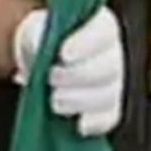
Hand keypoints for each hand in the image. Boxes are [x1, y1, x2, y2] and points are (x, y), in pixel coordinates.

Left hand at [12, 7, 123, 136]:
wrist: (40, 56)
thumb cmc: (42, 37)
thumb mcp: (37, 28)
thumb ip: (40, 35)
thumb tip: (41, 47)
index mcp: (100, 25)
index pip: (102, 32)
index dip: (85, 44)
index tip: (63, 54)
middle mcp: (112, 52)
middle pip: (107, 67)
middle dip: (77, 76)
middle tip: (51, 77)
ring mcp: (114, 81)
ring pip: (108, 94)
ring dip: (80, 100)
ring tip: (55, 100)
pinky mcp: (108, 106)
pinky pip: (109, 117)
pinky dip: (95, 122)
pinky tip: (79, 124)